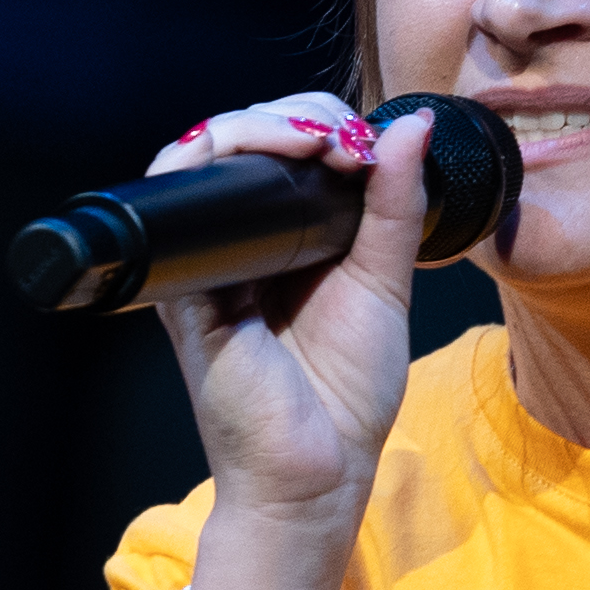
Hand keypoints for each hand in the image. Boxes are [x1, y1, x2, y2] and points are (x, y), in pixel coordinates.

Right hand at [146, 97, 433, 534]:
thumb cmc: (345, 394)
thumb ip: (394, 204)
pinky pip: (178, 204)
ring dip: (258, 126)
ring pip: (204, 156)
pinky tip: (273, 158)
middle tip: (340, 139)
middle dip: (291, 116)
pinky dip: (216, 161)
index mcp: (285, 239)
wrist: (315, 472)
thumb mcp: (384, 281)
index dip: (317, 123)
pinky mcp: (183, 284)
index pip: (284, 150)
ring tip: (314, 141)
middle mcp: (238, 241)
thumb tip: (411, 125)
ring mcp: (205, 259)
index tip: (364, 141)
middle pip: (242, 141)